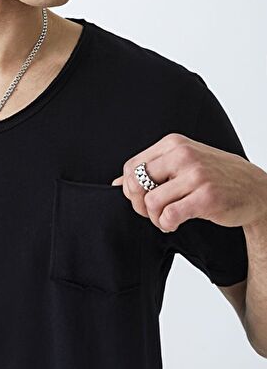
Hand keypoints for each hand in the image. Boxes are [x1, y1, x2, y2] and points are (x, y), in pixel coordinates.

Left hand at [110, 133, 266, 232]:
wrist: (255, 189)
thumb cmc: (214, 176)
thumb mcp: (182, 162)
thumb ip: (151, 168)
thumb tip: (115, 183)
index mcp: (173, 144)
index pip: (131, 166)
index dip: (129, 188)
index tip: (141, 198)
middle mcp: (183, 155)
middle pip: (136, 184)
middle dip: (138, 204)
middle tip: (151, 212)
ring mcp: (196, 175)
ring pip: (151, 202)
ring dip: (154, 218)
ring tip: (165, 219)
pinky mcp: (206, 197)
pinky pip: (169, 215)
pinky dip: (166, 224)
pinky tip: (174, 223)